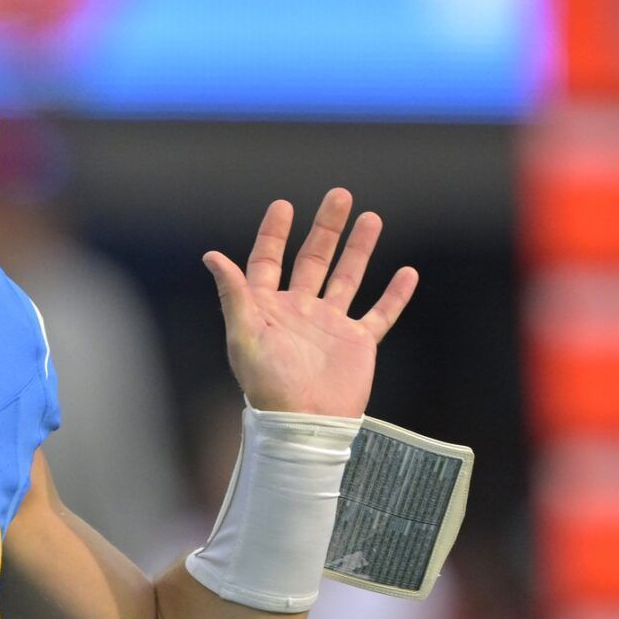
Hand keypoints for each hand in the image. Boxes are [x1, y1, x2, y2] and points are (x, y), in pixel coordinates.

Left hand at [202, 187, 416, 418]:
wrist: (304, 423)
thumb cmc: (266, 384)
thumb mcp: (243, 335)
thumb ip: (234, 294)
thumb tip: (211, 256)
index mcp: (267, 308)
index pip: (269, 261)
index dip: (274, 234)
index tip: (284, 205)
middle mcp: (299, 311)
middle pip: (313, 260)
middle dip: (325, 228)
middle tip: (338, 195)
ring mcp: (330, 326)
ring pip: (348, 277)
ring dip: (359, 249)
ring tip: (371, 217)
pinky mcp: (357, 343)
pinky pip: (380, 314)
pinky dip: (395, 295)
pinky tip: (407, 272)